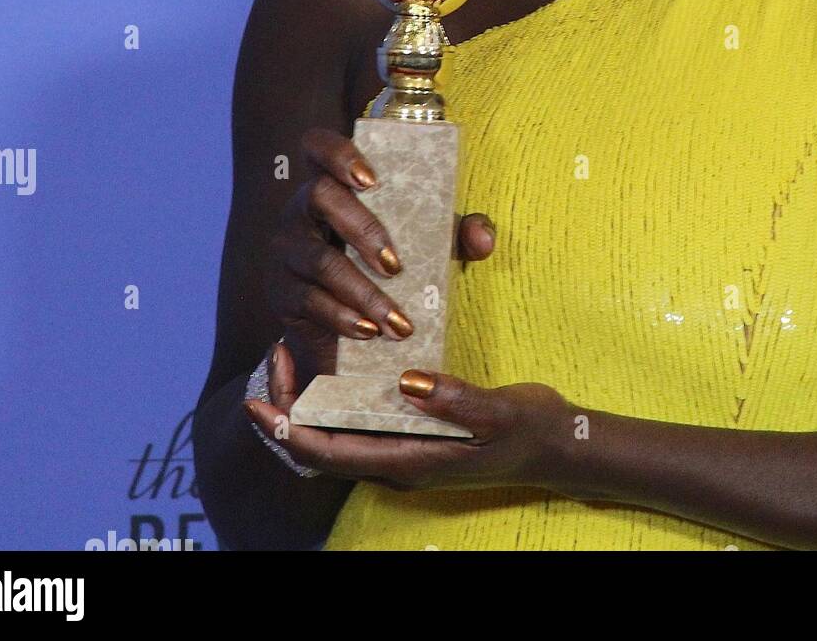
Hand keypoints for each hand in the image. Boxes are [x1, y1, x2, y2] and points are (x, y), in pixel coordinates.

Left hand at [245, 341, 576, 490]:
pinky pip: (358, 422)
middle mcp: (396, 461)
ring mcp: (404, 450)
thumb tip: (406, 383)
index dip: (288, 430)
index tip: (259, 400)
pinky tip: (337, 363)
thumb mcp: (498, 412)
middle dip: (287, 407)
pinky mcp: (413, 434)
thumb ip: (454, 400)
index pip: (328, 455)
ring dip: (306, 401)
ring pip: (335, 433)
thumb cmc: (529, 430)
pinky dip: (335, 396)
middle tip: (277, 354)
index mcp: (408, 462)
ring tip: (294, 355)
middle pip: (320, 444)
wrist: (557, 445)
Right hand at [266, 125, 496, 391]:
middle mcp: (302, 209)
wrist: (355, 324)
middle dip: (361, 228)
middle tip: (396, 265)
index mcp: (334, 183)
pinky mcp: (282, 292)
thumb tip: (482, 237)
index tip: (371, 179)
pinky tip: (370, 330)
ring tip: (397, 321)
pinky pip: (308, 301)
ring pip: (318, 259)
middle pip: (320, 195)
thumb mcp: (429, 243)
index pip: (318, 146)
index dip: (338, 153)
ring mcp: (287, 250)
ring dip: (361, 290)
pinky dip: (342, 317)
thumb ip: (458, 233)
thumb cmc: (393, 263)